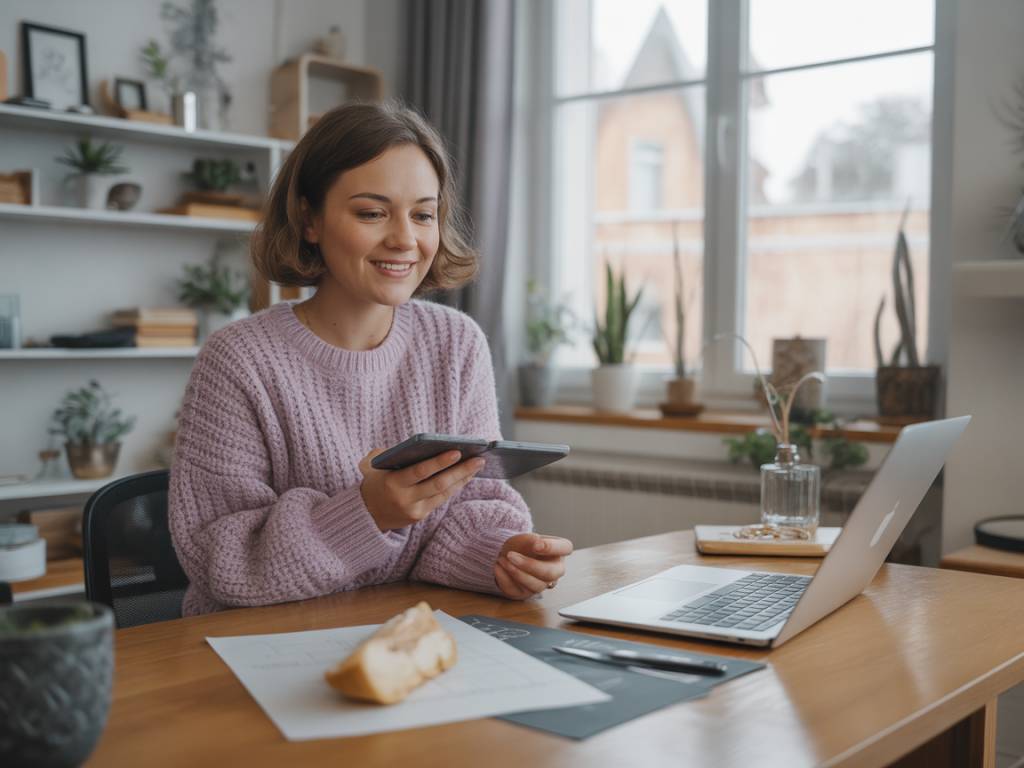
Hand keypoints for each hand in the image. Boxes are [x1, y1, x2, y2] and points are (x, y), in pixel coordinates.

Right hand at [359, 449, 484, 531]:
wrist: (365, 514)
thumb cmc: (376, 480)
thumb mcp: (376, 465)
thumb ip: (395, 453)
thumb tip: (427, 444)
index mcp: (392, 482)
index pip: (420, 471)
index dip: (440, 462)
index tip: (457, 451)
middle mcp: (405, 498)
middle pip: (438, 484)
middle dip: (460, 471)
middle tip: (478, 459)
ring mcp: (414, 510)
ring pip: (444, 493)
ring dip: (462, 478)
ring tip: (477, 465)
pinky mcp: (420, 516)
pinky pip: (441, 499)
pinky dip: (454, 487)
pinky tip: (465, 476)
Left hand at [494, 533, 573, 599]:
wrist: (508, 553)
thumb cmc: (522, 545)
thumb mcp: (527, 537)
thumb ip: (534, 541)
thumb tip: (536, 544)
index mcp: (559, 551)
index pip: (566, 548)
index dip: (552, 547)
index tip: (536, 545)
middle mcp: (555, 570)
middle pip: (550, 573)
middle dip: (529, 565)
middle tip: (511, 555)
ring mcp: (541, 584)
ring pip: (536, 586)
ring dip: (516, 573)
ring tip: (502, 559)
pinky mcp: (525, 593)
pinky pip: (517, 592)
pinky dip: (504, 579)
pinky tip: (497, 567)